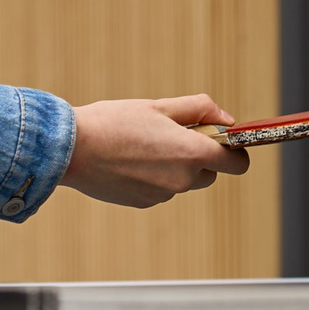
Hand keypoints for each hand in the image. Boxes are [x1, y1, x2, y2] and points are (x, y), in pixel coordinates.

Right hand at [60, 95, 249, 207]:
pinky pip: (161, 190)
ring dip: (175, 166)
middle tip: (174, 135)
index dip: (234, 151)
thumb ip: (200, 109)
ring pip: (183, 181)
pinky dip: (154, 177)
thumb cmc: (115, 121)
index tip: (221, 140)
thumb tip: (227, 120)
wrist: (71, 149)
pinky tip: (130, 160)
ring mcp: (163, 195)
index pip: (237, 164)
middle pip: (210, 174)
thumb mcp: (159, 106)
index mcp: (191, 152)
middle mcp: (182, 180)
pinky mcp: (144, 203)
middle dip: (200, 157)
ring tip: (144, 145)